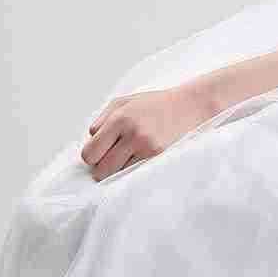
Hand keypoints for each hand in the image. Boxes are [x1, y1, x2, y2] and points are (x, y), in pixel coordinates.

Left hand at [81, 79, 220, 180]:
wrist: (187, 106)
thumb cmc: (153, 104)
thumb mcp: (123, 102)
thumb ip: (101, 120)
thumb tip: (90, 141)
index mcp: (120, 118)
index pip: (90, 153)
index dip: (91, 156)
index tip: (98, 153)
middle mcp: (132, 134)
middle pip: (101, 169)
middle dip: (101, 167)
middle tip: (110, 158)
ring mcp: (146, 147)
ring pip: (117, 174)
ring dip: (117, 169)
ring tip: (126, 156)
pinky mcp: (158, 157)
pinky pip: (134, 173)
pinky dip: (131, 170)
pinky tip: (137, 158)